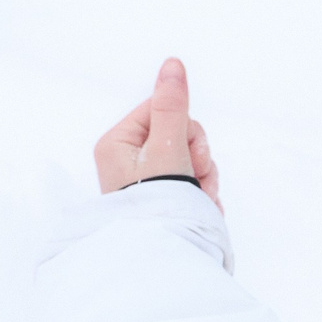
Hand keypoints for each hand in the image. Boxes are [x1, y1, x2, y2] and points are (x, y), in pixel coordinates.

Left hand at [94, 57, 220, 206]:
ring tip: (200, 197)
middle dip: (197, 156)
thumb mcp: (168, 147)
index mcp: (117, 143)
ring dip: (204, 176)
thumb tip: (172, 64)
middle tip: (195, 178)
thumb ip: (173, 107)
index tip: (187, 152)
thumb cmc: (160, 203)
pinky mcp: (162, 200)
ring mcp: (145, 183)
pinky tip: (201, 206)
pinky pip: (190, 181)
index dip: (184, 127)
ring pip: (189, 158)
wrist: (166, 256)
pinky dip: (202, 193)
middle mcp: (126, 161)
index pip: (160, 110)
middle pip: (178, 134)